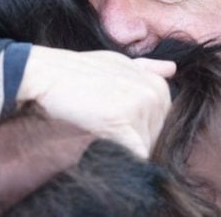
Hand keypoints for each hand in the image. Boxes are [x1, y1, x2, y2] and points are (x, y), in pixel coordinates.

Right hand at [17, 46, 175, 158]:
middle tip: (104, 126)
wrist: (48, 74)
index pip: (161, 124)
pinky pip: (135, 154)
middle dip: (134, 140)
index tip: (116, 123)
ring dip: (124, 148)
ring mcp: (140, 107)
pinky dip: (122, 157)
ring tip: (100, 129)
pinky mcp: (122, 122)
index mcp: (158, 83)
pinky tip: (103, 145)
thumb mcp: (119, 62)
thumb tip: (172, 69)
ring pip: (145, 148)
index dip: (139, 130)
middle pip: (155, 138)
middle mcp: (155, 94)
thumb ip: (147, 69)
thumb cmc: (79, 70)